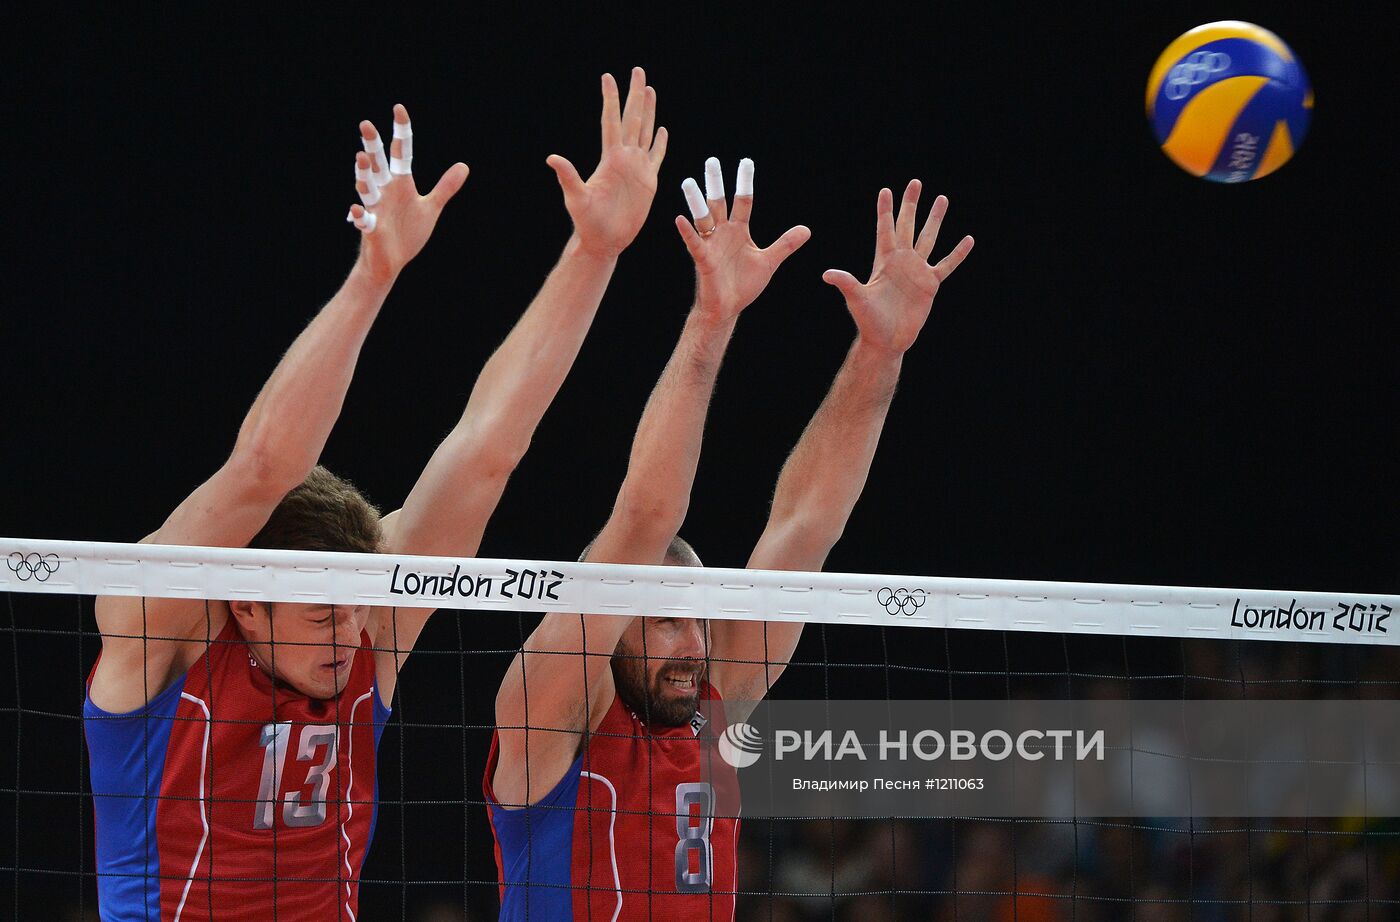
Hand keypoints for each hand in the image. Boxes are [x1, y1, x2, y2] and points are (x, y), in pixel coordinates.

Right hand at [346, 104, 468, 283]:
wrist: (392, 261)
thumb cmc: (408, 233)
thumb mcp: (430, 207)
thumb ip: (445, 187)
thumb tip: (464, 165)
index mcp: (400, 184)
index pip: (401, 152)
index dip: (401, 132)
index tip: (399, 108)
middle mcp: (385, 191)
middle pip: (378, 164)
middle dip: (372, 145)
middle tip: (366, 123)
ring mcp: (376, 209)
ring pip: (367, 187)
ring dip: (364, 174)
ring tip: (361, 158)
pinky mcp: (371, 229)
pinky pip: (363, 220)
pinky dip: (360, 216)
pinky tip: (357, 210)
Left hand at [547, 67, 666, 258]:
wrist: (604, 240)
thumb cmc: (587, 222)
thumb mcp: (576, 198)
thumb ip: (568, 177)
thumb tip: (551, 158)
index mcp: (610, 159)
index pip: (611, 121)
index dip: (610, 99)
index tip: (608, 76)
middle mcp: (624, 158)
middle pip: (632, 119)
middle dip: (635, 94)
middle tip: (637, 71)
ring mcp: (637, 168)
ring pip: (645, 132)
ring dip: (648, 111)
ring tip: (650, 90)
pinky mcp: (648, 181)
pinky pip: (656, 156)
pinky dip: (659, 143)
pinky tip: (662, 130)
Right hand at [676, 157, 809, 321]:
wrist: (728, 309)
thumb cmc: (743, 285)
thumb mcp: (769, 261)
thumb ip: (785, 244)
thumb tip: (807, 229)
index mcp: (738, 231)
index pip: (743, 201)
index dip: (745, 182)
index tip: (746, 162)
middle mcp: (723, 233)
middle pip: (719, 203)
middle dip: (716, 183)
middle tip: (712, 160)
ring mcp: (711, 245)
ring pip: (703, 218)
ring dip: (696, 202)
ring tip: (688, 182)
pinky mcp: (703, 260)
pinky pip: (694, 243)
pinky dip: (687, 232)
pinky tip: (680, 219)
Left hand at [822, 181, 973, 354]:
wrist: (886, 340)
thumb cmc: (868, 321)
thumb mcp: (856, 299)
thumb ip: (846, 283)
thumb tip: (827, 274)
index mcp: (883, 261)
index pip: (885, 229)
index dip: (885, 210)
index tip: (886, 190)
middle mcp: (901, 261)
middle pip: (907, 225)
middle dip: (911, 204)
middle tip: (915, 182)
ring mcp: (917, 271)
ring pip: (928, 238)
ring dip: (935, 219)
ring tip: (942, 199)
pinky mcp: (930, 284)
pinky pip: (946, 265)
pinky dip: (957, 253)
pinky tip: (968, 239)